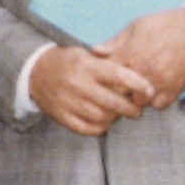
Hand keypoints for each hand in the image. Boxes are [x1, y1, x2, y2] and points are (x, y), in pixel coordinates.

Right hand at [28, 46, 151, 135]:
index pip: (119, 76)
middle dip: (131, 109)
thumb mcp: (85, 55)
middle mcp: (77, 84)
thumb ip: (109, 64)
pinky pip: (86, 129)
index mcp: (86, 66)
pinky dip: (99, 129)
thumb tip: (138, 77)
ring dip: (115, 118)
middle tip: (137, 111)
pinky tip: (103, 124)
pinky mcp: (60, 116)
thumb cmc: (68, 63)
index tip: (150, 91)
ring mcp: (68, 101)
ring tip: (117, 115)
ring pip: (102, 118)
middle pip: (113, 102)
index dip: (139, 84)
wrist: (34, 72)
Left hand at [96, 8, 184, 108]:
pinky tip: (152, 92)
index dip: (101, 78)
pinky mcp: (174, 91)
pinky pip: (158, 106)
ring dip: (134, 98)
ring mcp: (158, 83)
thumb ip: (114, 42)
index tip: (100, 78)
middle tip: (115, 89)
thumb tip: (94, 51)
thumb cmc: (164, 25)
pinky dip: (154, 102)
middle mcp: (142, 71)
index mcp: (129, 54)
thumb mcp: (135, 27)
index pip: (105, 75)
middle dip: (115, 92)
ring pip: (138, 102)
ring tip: (134, 90)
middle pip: (119, 93)